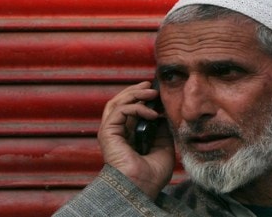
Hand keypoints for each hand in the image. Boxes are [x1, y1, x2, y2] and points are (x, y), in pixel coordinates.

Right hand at [97, 81, 174, 198]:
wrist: (142, 188)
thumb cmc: (151, 174)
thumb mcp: (163, 146)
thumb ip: (161, 129)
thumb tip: (163, 113)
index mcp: (127, 136)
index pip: (129, 109)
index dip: (140, 97)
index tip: (156, 91)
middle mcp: (116, 132)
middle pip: (119, 102)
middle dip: (135, 90)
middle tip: (150, 84)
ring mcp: (110, 132)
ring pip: (116, 103)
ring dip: (134, 94)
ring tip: (151, 92)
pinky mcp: (108, 133)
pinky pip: (119, 111)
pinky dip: (136, 107)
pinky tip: (152, 114)